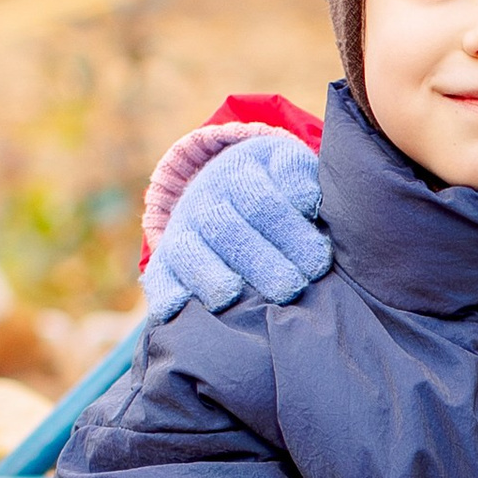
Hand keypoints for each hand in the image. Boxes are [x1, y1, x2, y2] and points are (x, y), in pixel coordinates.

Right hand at [142, 131, 329, 321]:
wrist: (225, 187)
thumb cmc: (276, 186)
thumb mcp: (288, 166)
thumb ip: (298, 177)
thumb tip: (305, 200)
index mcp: (238, 172)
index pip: (262, 202)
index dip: (290, 233)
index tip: (318, 263)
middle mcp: (203, 199)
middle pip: (227, 231)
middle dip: (260, 262)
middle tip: (290, 288)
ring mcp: (181, 230)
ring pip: (188, 252)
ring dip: (211, 276)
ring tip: (233, 297)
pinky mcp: (165, 262)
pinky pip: (158, 278)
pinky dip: (164, 295)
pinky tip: (178, 311)